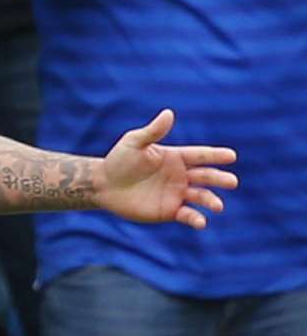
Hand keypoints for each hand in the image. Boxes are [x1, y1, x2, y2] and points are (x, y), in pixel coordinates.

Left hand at [95, 109, 236, 227]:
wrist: (103, 185)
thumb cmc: (118, 160)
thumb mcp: (134, 143)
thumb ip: (153, 131)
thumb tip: (169, 113)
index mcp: (176, 157)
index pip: (200, 155)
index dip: (215, 156)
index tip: (231, 156)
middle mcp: (181, 175)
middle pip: (206, 176)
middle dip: (219, 179)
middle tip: (232, 182)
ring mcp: (177, 193)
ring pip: (201, 197)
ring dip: (211, 201)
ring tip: (217, 206)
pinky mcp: (170, 211)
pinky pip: (187, 215)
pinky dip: (196, 219)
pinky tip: (200, 222)